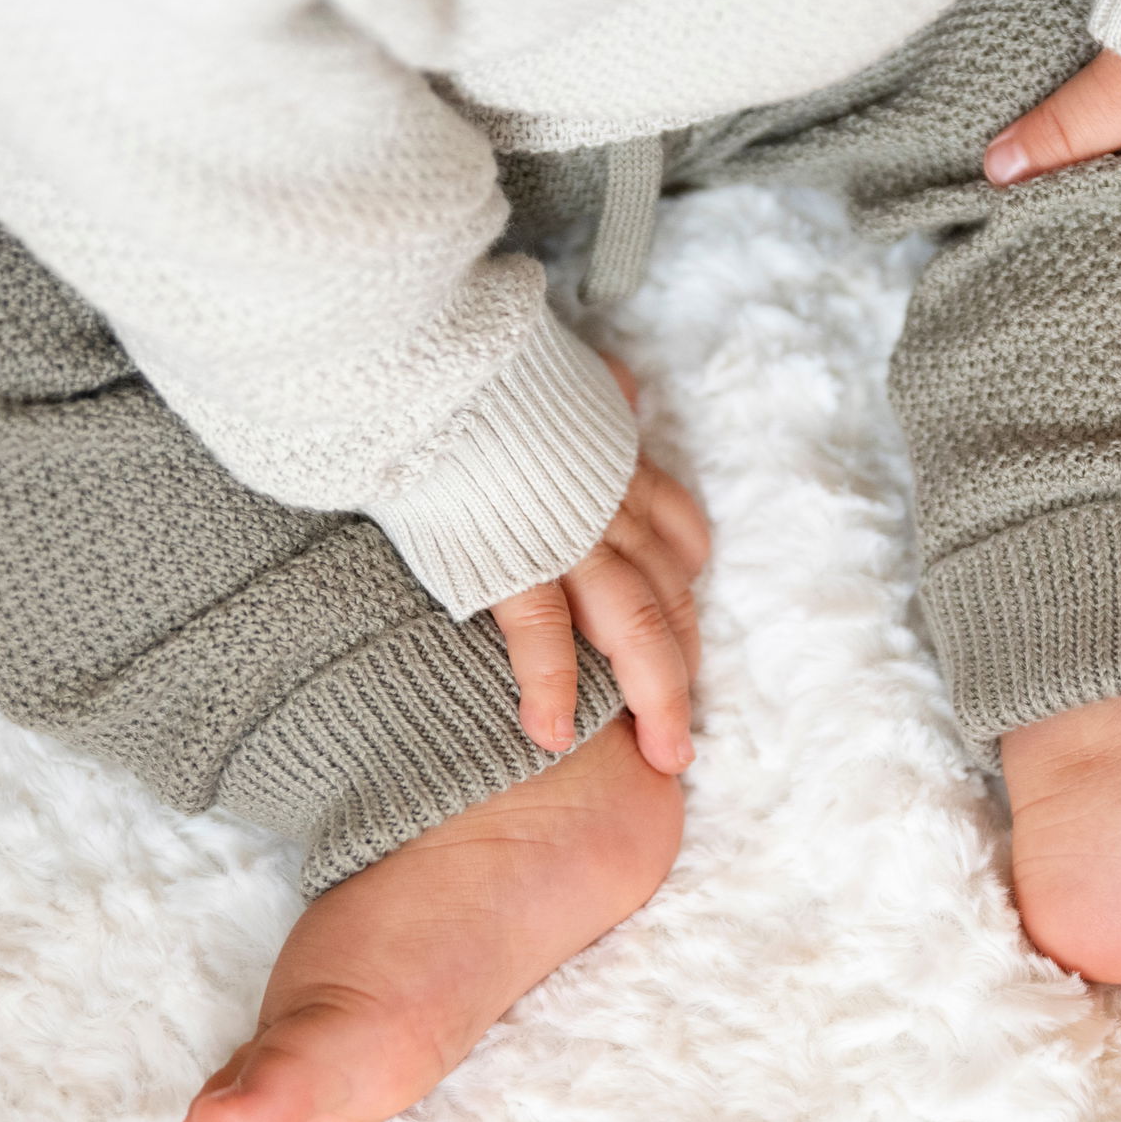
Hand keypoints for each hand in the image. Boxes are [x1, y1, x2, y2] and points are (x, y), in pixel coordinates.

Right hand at [487, 361, 708, 774]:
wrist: (436, 362)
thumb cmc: (487, 367)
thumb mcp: (565, 370)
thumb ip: (593, 389)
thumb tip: (613, 380)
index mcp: (619, 468)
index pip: (677, 539)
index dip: (681, 593)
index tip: (679, 635)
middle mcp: (610, 509)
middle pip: (669, 600)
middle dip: (682, 674)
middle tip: (684, 738)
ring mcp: (570, 538)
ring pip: (636, 627)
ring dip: (656, 699)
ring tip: (664, 759)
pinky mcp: (512, 557)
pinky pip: (543, 635)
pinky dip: (551, 689)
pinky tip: (550, 737)